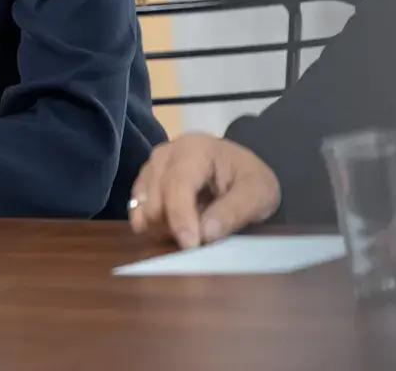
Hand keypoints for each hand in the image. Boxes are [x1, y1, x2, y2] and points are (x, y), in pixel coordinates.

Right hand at [128, 133, 281, 248]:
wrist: (241, 172)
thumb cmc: (250, 181)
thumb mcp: (258, 194)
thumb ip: (233, 212)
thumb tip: (205, 234)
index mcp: (197, 149)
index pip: (179, 183)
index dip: (181, 216)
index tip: (190, 246)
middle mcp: (168, 152)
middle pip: (155, 194)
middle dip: (170, 224)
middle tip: (194, 244)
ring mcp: (153, 165)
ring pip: (142, 202)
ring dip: (159, 225)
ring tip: (185, 234)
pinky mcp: (146, 179)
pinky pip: (136, 205)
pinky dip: (149, 223)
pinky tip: (167, 231)